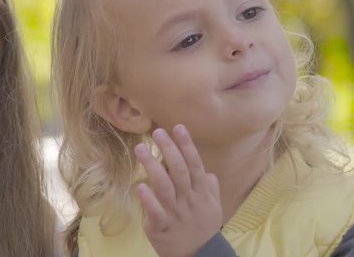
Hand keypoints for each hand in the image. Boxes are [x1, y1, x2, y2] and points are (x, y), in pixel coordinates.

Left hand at [134, 125, 221, 256]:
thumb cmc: (202, 228)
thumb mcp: (213, 206)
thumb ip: (209, 186)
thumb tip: (205, 170)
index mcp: (201, 192)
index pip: (194, 164)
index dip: (187, 145)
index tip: (178, 127)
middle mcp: (189, 200)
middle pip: (180, 171)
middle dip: (169, 150)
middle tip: (157, 132)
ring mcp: (175, 213)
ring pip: (165, 187)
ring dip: (152, 167)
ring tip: (140, 149)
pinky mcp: (161, 226)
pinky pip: (155, 211)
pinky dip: (148, 199)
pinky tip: (140, 186)